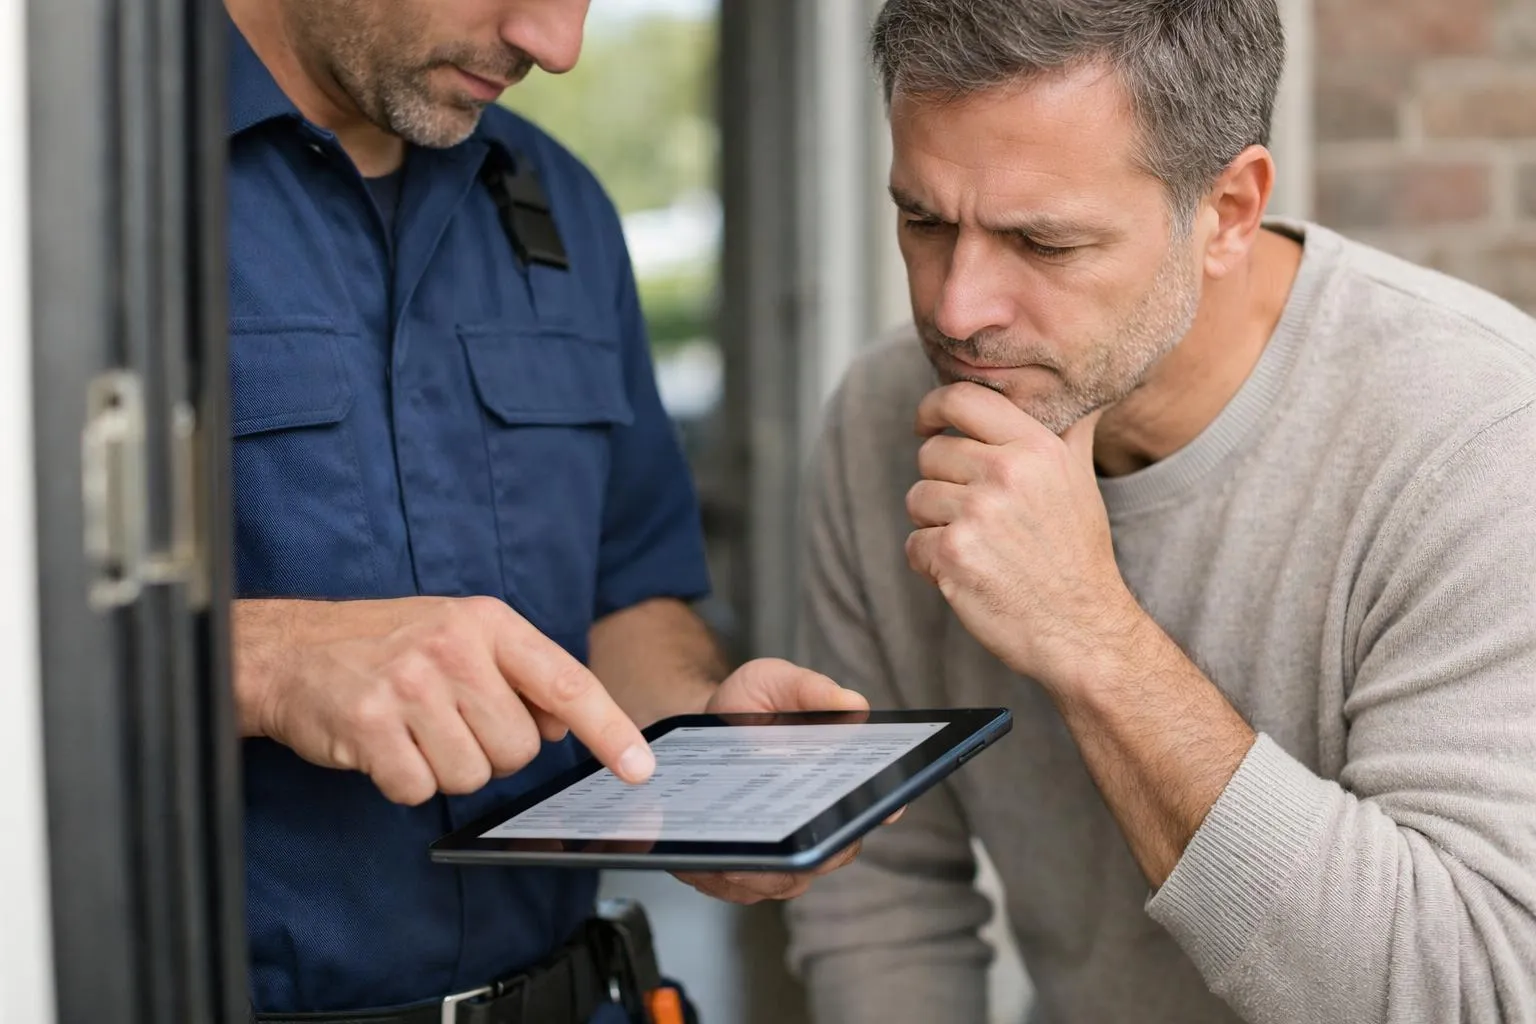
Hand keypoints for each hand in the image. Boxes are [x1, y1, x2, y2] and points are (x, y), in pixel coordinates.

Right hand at [233, 596, 654, 804]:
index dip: (610, 730)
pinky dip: (404, 781)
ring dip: (445, 769)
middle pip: (519, 749)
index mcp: (487, 623)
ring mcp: (409, 687)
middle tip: (449, 722)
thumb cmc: (386, 643)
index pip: (566, 682)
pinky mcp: (369, 726)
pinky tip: (385, 746)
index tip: (640, 768)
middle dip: (490, 752)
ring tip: (414, 731)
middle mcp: (453, 649)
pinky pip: (419, 791)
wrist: (290, 650)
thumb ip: (520, 674)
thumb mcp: (461, 635)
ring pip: (473, 777)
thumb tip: (565, 723)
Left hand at [671, 658, 898, 903]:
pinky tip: (706, 857)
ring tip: (737, 853)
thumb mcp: (771, 683)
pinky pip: (734, 888)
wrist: (695, 727)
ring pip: (783, 881)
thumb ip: (808, 689)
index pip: (868, 807)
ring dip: (762, 871)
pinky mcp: (736, 872)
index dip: (877, 811)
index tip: (879, 809)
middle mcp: (815, 825)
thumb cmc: (745, 706)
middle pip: (829, 855)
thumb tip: (853, 704)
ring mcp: (779, 855)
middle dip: (812, 853)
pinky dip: (722, 875)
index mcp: (836, 781)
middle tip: (787, 837)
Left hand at [904, 384, 1140, 688]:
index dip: (932, 408)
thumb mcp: (1081, 481)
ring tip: (978, 546)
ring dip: (935, 524)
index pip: (961, 399)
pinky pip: (913, 543)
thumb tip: (1079, 394)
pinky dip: (930, 563)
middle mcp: (1007, 472)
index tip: (925, 425)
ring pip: (917, 498)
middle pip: (930, 454)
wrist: (1081, 628)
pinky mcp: (952, 554)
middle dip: (941, 484)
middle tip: (976, 517)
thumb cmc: (1076, 555)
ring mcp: (977, 513)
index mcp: (1036, 447)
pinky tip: (968, 573)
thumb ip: (1067, 433)